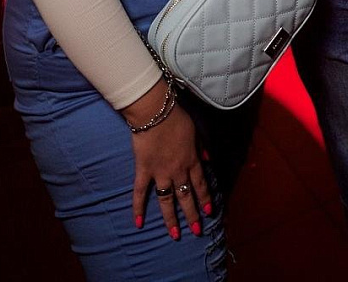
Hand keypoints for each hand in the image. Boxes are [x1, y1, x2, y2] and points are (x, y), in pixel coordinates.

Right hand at [123, 80, 210, 239]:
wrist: (155, 112)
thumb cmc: (177, 118)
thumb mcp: (196, 132)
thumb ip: (201, 148)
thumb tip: (207, 159)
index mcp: (191, 161)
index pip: (201, 184)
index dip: (205, 199)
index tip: (210, 212)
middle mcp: (178, 171)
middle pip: (186, 197)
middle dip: (192, 215)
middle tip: (197, 231)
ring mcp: (160, 173)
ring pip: (167, 200)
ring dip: (171, 218)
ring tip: (174, 234)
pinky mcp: (143, 171)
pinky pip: (140, 192)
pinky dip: (138, 207)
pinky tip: (138, 223)